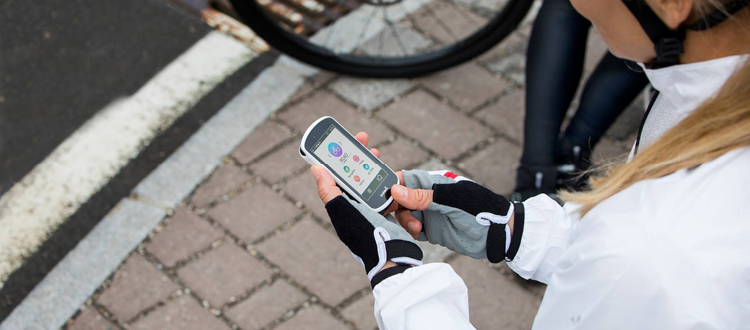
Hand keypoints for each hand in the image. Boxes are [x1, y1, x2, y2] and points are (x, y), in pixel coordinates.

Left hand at [311, 132, 421, 286]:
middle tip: (368, 145)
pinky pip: (389, 197)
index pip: (337, 175)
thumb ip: (329, 191)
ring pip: (373, 184)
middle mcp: (354, 208)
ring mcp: (371, 213)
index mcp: (341, 205)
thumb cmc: (366, 236)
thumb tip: (315, 168)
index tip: (346, 140)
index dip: (339, 157)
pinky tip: (396, 181)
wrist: (393, 260)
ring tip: (380, 159)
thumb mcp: (344, 212)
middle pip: (355, 177)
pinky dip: (392, 188)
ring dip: (376, 170)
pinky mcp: (388, 217)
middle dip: (360, 159)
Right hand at [390, 170, 522, 262]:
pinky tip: (416, 237)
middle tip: (400, 218)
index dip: (390, 186)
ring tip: (417, 230)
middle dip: (395, 208)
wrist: (499, 235)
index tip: (381, 197)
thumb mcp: (453, 201)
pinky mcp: (431, 231)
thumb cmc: (481, 210)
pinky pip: (411, 231)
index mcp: (433, 183)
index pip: (404, 179)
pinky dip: (409, 234)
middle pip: (399, 199)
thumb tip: (395, 190)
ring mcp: (429, 214)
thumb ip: (424, 196)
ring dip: (405, 223)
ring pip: (404, 216)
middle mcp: (428, 198)